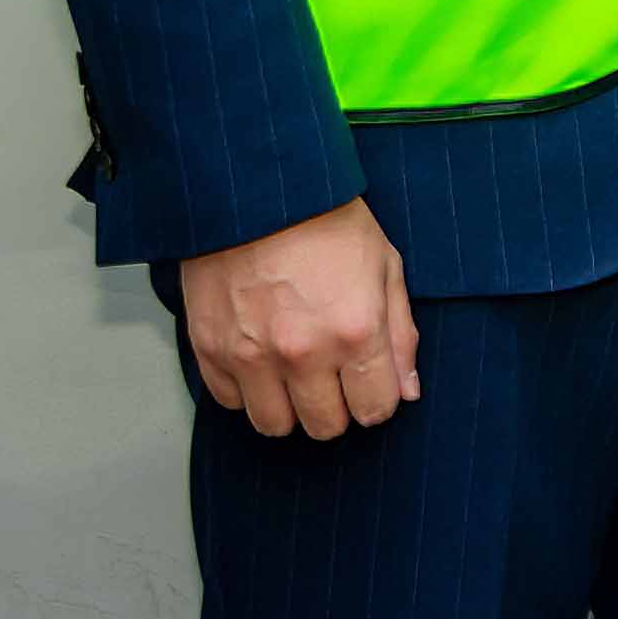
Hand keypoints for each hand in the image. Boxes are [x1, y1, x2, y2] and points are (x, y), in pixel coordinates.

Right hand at [179, 200, 422, 439]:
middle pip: (324, 427)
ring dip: (289, 409)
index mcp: (355, 332)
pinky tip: (260, 361)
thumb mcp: (384, 266)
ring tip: (295, 377)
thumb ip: (400, 335)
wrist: (256, 192)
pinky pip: (230, 401)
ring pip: (273, 425)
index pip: (374, 410)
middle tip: (334, 381)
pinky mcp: (210, 349)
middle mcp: (303, 353)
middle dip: (336, 410)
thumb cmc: (327, 222)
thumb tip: (407, 391)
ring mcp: (251, 355)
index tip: (370, 387)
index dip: (377, 402)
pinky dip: (246, 390)